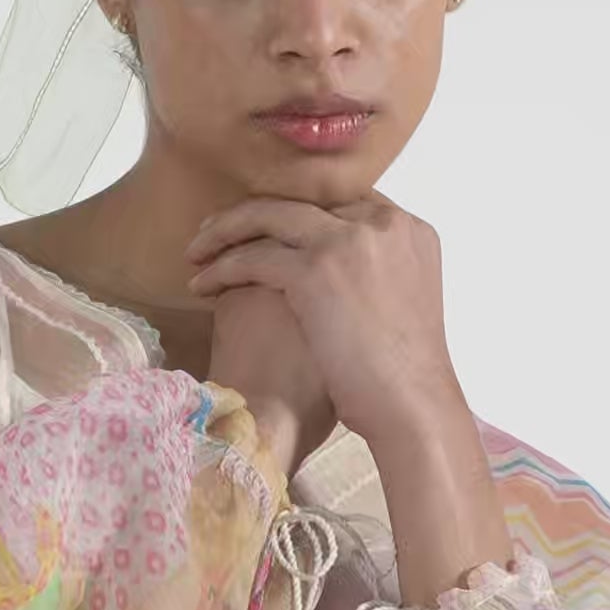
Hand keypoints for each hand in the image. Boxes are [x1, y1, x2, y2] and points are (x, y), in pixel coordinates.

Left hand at [186, 193, 465, 447]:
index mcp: (408, 230)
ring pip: (269, 217)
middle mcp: (381, 223)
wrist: (412, 409)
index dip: (296, 215)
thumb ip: (376, 277)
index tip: (267, 231)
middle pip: (302, 200)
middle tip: (217, 232)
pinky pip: (253, 256)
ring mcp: (349, 241)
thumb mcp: (402, 307)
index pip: (339, 203)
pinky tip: (202, 285)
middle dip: (254, 215)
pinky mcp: (317, 268)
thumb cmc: (404, 379)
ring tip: (198, 252)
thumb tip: (343, 281)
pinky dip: (221, 268)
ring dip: (226, 231)